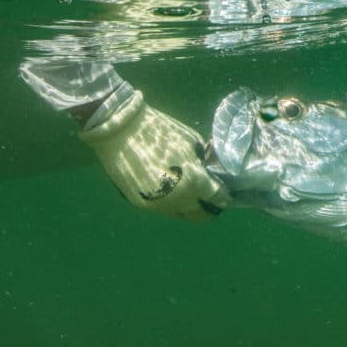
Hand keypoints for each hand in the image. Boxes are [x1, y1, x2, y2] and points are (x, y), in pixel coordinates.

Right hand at [79, 90, 228, 220]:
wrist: (122, 131)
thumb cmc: (161, 131)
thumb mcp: (192, 141)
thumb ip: (203, 161)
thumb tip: (208, 172)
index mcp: (194, 182)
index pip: (217, 198)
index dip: (223, 196)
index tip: (223, 192)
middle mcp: (178, 200)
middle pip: (200, 216)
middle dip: (208, 208)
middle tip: (209, 197)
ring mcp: (158, 205)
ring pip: (180, 214)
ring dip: (188, 206)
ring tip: (188, 190)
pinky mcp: (141, 205)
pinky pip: (162, 209)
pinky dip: (170, 202)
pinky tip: (168, 187)